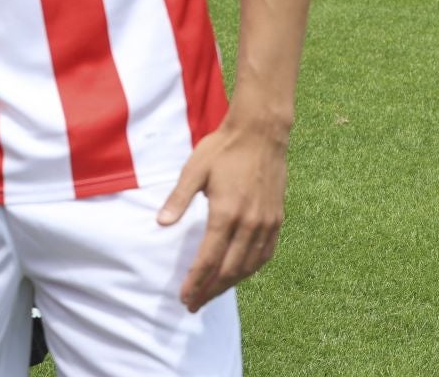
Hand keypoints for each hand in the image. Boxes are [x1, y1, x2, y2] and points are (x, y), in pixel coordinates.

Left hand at [160, 119, 290, 311]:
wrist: (261, 133)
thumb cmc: (223, 149)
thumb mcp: (194, 170)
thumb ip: (178, 199)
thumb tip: (161, 223)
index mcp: (225, 212)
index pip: (209, 258)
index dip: (196, 281)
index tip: (185, 296)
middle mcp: (249, 223)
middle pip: (229, 269)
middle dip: (210, 290)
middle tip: (194, 304)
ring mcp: (266, 223)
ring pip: (249, 266)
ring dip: (230, 284)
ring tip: (213, 294)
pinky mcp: (277, 219)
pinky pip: (265, 254)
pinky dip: (251, 269)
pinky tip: (240, 274)